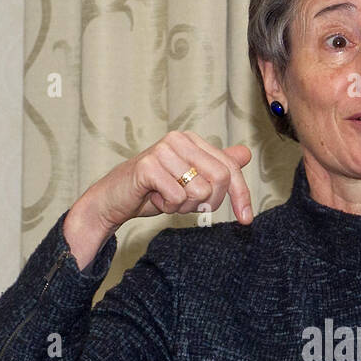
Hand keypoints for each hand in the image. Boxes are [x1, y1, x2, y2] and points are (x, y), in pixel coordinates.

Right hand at [64, 131, 253, 268]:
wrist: (114, 200)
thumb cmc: (154, 190)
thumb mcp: (191, 181)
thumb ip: (217, 166)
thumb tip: (246, 153)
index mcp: (192, 140)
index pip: (230, 169)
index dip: (241, 196)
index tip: (246, 220)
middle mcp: (179, 139)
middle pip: (221, 179)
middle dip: (209, 202)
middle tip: (187, 204)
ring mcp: (162, 150)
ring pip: (200, 191)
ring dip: (186, 206)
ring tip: (167, 198)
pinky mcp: (148, 166)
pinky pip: (178, 197)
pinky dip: (169, 207)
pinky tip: (155, 198)